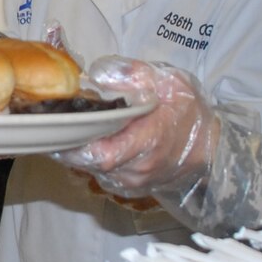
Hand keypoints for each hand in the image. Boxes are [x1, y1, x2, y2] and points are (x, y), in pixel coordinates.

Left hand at [54, 56, 218, 196]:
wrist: (210, 147)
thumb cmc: (188, 112)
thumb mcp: (169, 82)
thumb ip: (134, 74)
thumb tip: (97, 74)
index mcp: (149, 142)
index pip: (103, 154)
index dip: (74, 145)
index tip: (56, 127)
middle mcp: (138, 169)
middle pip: (89, 163)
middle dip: (67, 142)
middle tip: (50, 120)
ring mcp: (132, 182)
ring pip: (90, 169)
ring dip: (75, 150)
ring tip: (65, 126)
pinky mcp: (127, 187)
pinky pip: (98, 173)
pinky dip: (87, 157)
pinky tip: (83, 138)